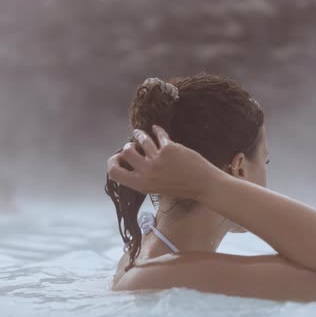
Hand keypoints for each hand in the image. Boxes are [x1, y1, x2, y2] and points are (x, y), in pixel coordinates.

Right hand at [107, 125, 222, 200]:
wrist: (203, 185)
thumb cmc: (182, 187)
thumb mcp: (156, 188)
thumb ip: (143, 177)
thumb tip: (132, 160)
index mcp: (141, 184)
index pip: (114, 173)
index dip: (113, 162)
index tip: (118, 157)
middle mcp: (147, 172)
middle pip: (126, 152)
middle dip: (128, 146)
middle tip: (132, 145)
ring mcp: (158, 159)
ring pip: (141, 140)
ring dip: (140, 135)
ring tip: (140, 133)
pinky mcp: (169, 148)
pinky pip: (159, 135)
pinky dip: (158, 130)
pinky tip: (157, 128)